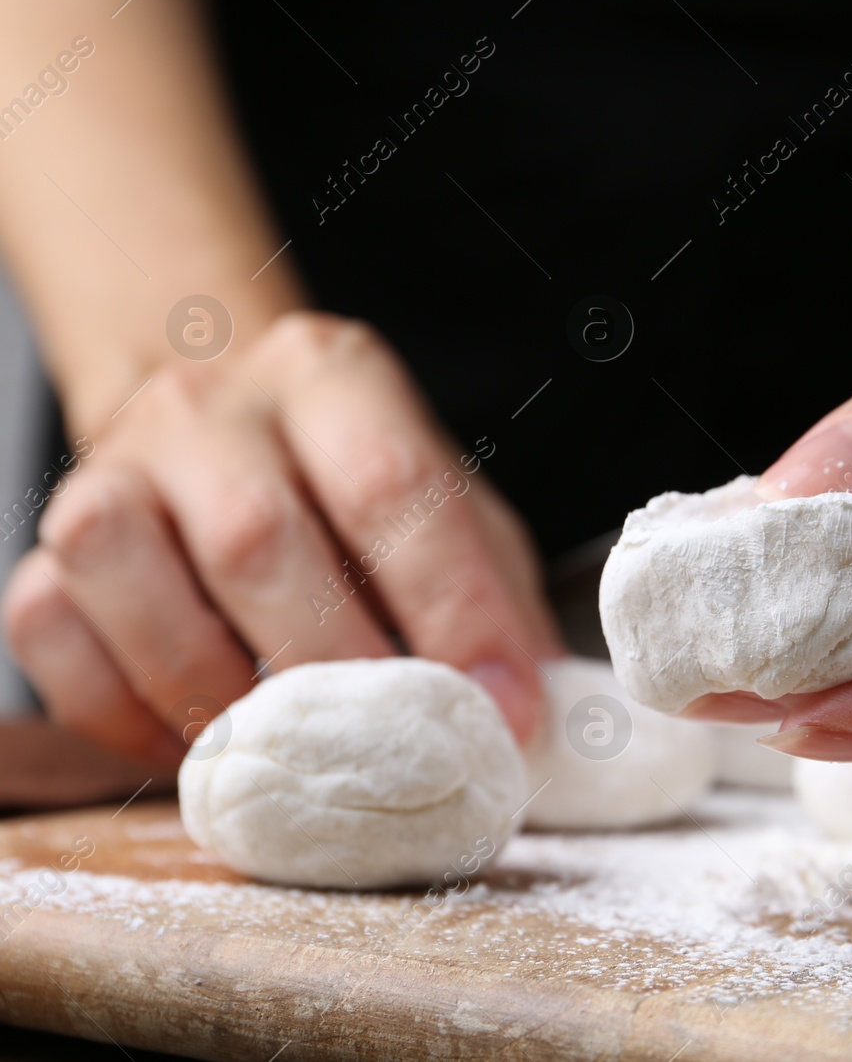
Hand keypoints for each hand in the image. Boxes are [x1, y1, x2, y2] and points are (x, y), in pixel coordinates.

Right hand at [3, 312, 562, 764]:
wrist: (229, 433)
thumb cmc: (358, 487)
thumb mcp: (451, 508)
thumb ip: (493, 594)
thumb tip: (527, 714)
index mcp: (333, 374)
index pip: (393, 484)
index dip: (453, 610)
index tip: (502, 711)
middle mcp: (208, 403)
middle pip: (255, 538)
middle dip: (337, 669)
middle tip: (396, 752)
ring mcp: (111, 465)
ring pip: (125, 573)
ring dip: (214, 690)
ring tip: (288, 752)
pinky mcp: (48, 540)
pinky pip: (51, 632)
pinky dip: (124, 711)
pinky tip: (197, 741)